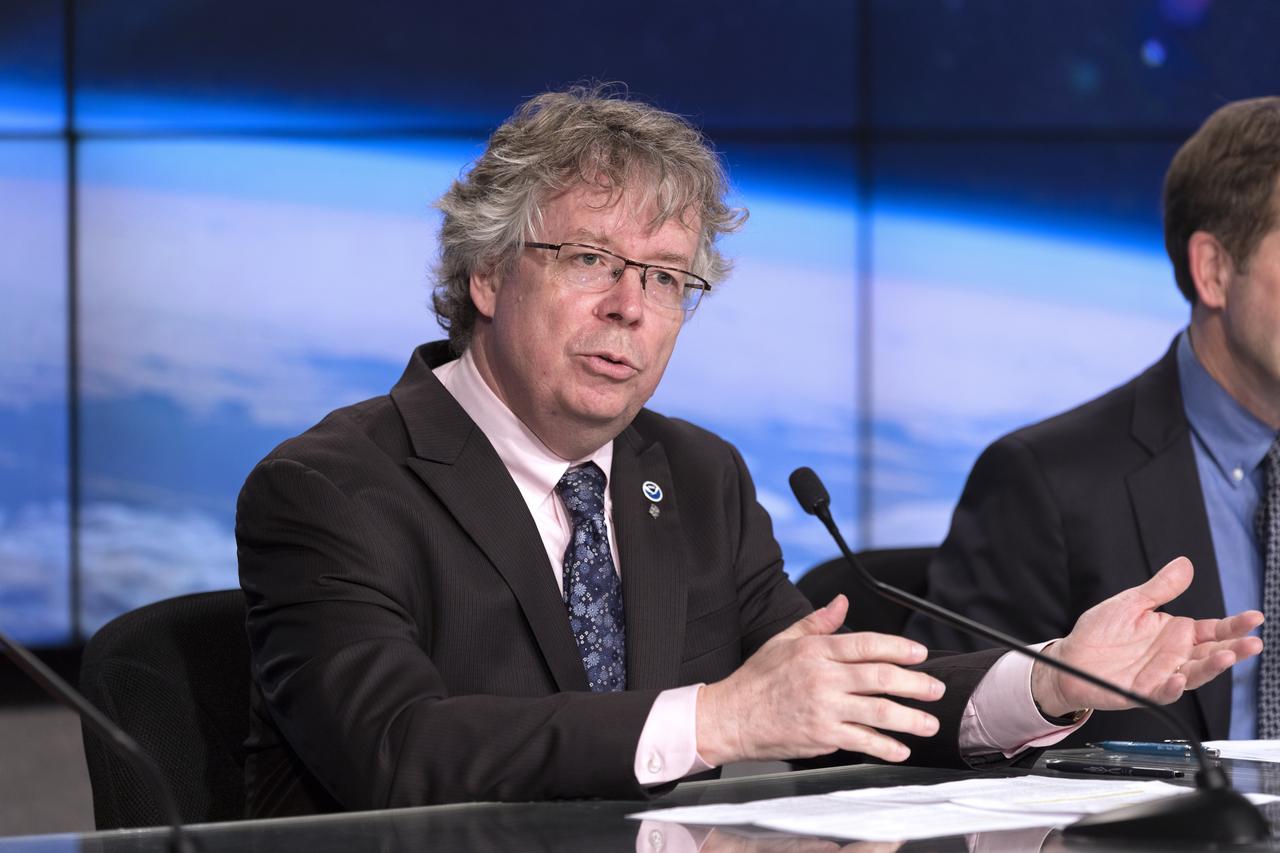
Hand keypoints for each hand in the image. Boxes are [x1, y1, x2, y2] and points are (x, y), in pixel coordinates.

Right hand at [696, 596, 944, 765]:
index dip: (899, 648)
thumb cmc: (757, 680)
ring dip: (910, 718)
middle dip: (915, 684)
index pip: (867, 644)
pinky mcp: (823, 735)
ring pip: (878, 711)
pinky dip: (886, 746)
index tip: (920, 654)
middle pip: (881, 677)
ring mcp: (824, 708)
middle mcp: (823, 677)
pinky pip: (862, 740)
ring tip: (929, 722)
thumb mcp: (783, 640)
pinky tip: (900, 749)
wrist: (732, 716)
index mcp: (816, 651)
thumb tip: (842, 602)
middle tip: (934, 688)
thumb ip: (817, 622)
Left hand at [1031, 556, 1263, 716]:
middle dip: (1234, 649)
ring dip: (1211, 668)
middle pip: (1212, 654)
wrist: (1070, 658)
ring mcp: (1161, 675)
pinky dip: (1171, 688)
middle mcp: (1175, 656)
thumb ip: (1160, 588)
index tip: (1255, 617)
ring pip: (1194, 675)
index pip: (1213, 629)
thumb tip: (1185, 564)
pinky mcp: (1142, 691)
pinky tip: (1177, 679)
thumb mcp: (1132, 603)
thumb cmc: (1101, 632)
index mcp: (1176, 633)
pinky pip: (1162, 692)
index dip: (1234, 625)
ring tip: (1226, 657)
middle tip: (1253, 643)